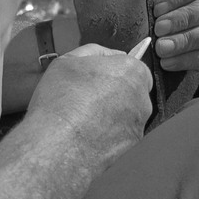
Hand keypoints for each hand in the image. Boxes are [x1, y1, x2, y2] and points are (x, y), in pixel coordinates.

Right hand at [27, 43, 152, 175]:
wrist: (57, 147)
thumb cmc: (61, 102)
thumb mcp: (68, 60)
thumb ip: (94, 51)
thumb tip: (109, 55)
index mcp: (131, 71)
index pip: (132, 64)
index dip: (112, 69)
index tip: (96, 76)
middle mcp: (142, 97)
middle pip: (133, 88)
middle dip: (115, 90)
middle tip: (87, 95)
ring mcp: (139, 123)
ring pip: (128, 111)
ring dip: (112, 111)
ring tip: (83, 115)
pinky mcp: (131, 145)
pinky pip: (122, 132)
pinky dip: (109, 131)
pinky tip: (88, 131)